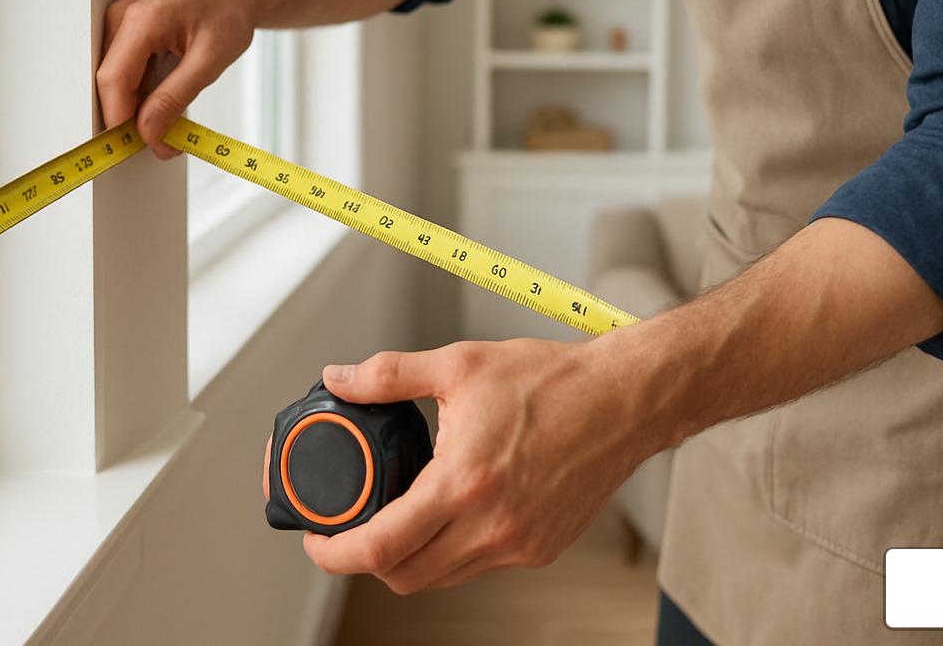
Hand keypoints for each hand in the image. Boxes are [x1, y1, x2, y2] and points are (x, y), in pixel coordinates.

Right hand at [98, 0, 255, 156]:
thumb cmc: (229, 8)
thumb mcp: (211, 58)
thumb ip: (177, 97)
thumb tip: (150, 132)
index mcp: (142, 19)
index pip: (113, 81)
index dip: (123, 121)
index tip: (147, 146)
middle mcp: (122, 17)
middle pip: (110, 83)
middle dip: (131, 119)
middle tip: (166, 143)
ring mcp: (120, 22)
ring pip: (116, 80)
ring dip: (138, 108)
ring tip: (173, 122)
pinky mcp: (126, 30)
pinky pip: (125, 71)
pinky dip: (142, 93)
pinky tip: (167, 100)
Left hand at [298, 338, 649, 593]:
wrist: (625, 401)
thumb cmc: (554, 381)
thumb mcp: (460, 364)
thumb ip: (389, 375)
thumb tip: (339, 377)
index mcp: (464, 484)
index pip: (380, 547)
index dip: (335, 552)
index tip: (318, 538)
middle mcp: (491, 526)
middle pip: (404, 578)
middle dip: (366, 562)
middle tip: (349, 531)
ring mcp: (519, 545)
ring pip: (441, 577)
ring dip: (410, 558)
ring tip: (396, 518)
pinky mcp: (541, 549)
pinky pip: (479, 565)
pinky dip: (453, 549)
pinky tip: (451, 512)